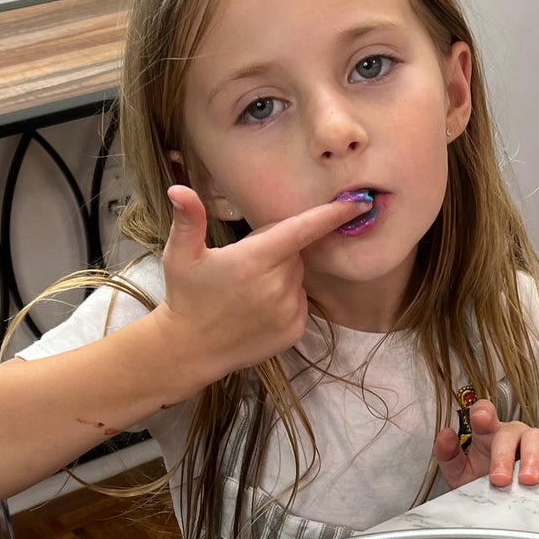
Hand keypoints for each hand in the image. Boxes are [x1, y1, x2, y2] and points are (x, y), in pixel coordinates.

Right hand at [151, 186, 358, 387]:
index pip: (302, 230)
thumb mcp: (180, 255)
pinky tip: (258, 308)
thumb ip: (188, 219)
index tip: (360, 201)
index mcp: (254, 260)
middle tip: (246, 264)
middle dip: (278, 251)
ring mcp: (288, 311)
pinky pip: (300, 302)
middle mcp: (277, 286)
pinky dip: (286, 299)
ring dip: (281, 276)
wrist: (191, 349)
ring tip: (248, 290)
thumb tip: (178, 188)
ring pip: (298, 278)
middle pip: (295, 253)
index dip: (332, 214)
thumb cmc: (186, 296)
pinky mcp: (294, 331)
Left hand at [433, 400, 538, 489]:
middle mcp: (512, 433)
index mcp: (487, 434)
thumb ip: (448, 456)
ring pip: (537, 435)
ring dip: (534, 456)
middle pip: (511, 432)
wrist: (501, 508)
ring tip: (529, 478)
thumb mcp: (460, 475)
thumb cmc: (483, 486)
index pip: (484, 413)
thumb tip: (445, 434)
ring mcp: (535, 439)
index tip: (482, 420)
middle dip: (504, 456)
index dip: (484, 413)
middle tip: (500, 480)